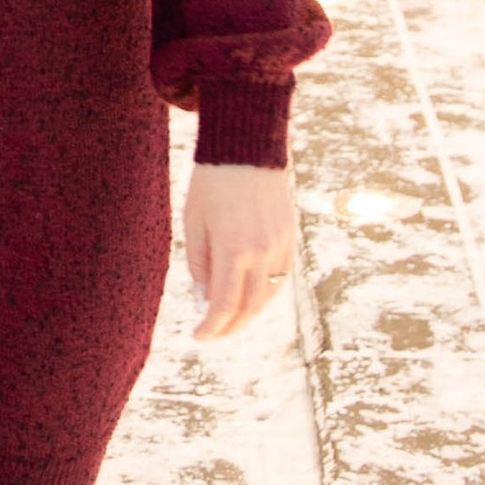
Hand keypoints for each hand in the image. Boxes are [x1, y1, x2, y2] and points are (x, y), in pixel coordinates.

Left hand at [182, 161, 295, 340]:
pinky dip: (265, 293)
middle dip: (231, 327)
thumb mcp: (194, 222)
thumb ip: (199, 264)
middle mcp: (262, 252)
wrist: (247, 147)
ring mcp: (280, 245)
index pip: (224, 304)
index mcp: (233, 249)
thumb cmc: (211, 182)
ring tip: (230, 319)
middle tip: (214, 335)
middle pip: (250, 307)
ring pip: (268, 295)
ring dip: (249, 313)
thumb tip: (203, 301)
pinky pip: (280, 277)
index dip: (212, 327)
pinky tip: (249, 295)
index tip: (200, 336)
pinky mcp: (290, 237)